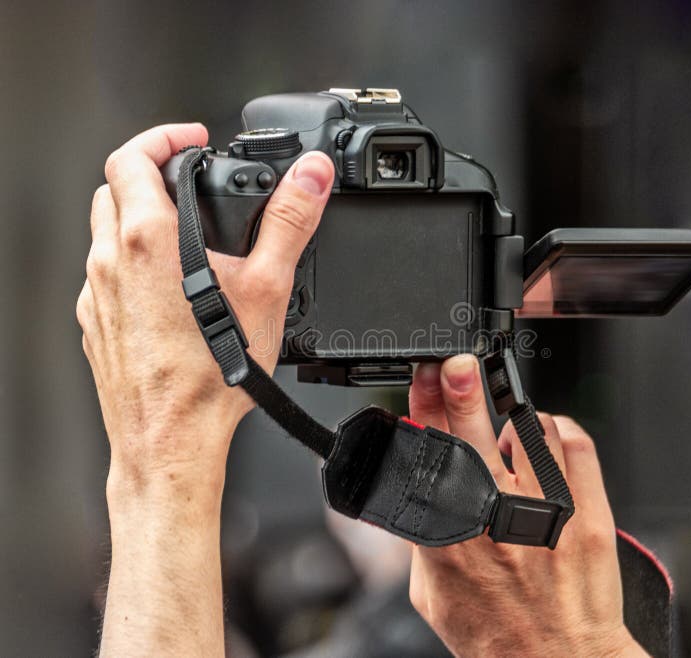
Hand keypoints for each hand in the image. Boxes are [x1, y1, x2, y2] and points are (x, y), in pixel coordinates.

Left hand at [77, 123, 333, 493]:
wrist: (170, 438)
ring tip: (183, 236)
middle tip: (187, 181)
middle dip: (148, 173)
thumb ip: (289, 221)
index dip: (164, 136)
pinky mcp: (95, 324)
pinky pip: (105, 276)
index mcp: (148, 239)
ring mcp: (95, 294)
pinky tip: (166, 291)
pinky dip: (130, 264)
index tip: (192, 140)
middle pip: (113, 188)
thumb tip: (310, 176)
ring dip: (138, 219)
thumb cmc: (210, 373)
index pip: (132, 156)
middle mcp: (110, 261)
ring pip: (104, 233)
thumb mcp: (267, 286)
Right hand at [407, 355, 645, 657]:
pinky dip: (558, 427)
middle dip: (460, 387)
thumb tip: (415, 490)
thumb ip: (420, 535)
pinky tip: (545, 432)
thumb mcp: (430, 592)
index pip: (429, 450)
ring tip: (503, 419)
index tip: (423, 376)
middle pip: (474, 431)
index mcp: (449, 534)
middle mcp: (495, 517)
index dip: (424, 404)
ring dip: (512, 411)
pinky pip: (577, 446)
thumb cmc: (493, 635)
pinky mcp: (586, 514)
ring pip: (531, 429)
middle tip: (456, 363)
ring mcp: (546, 512)